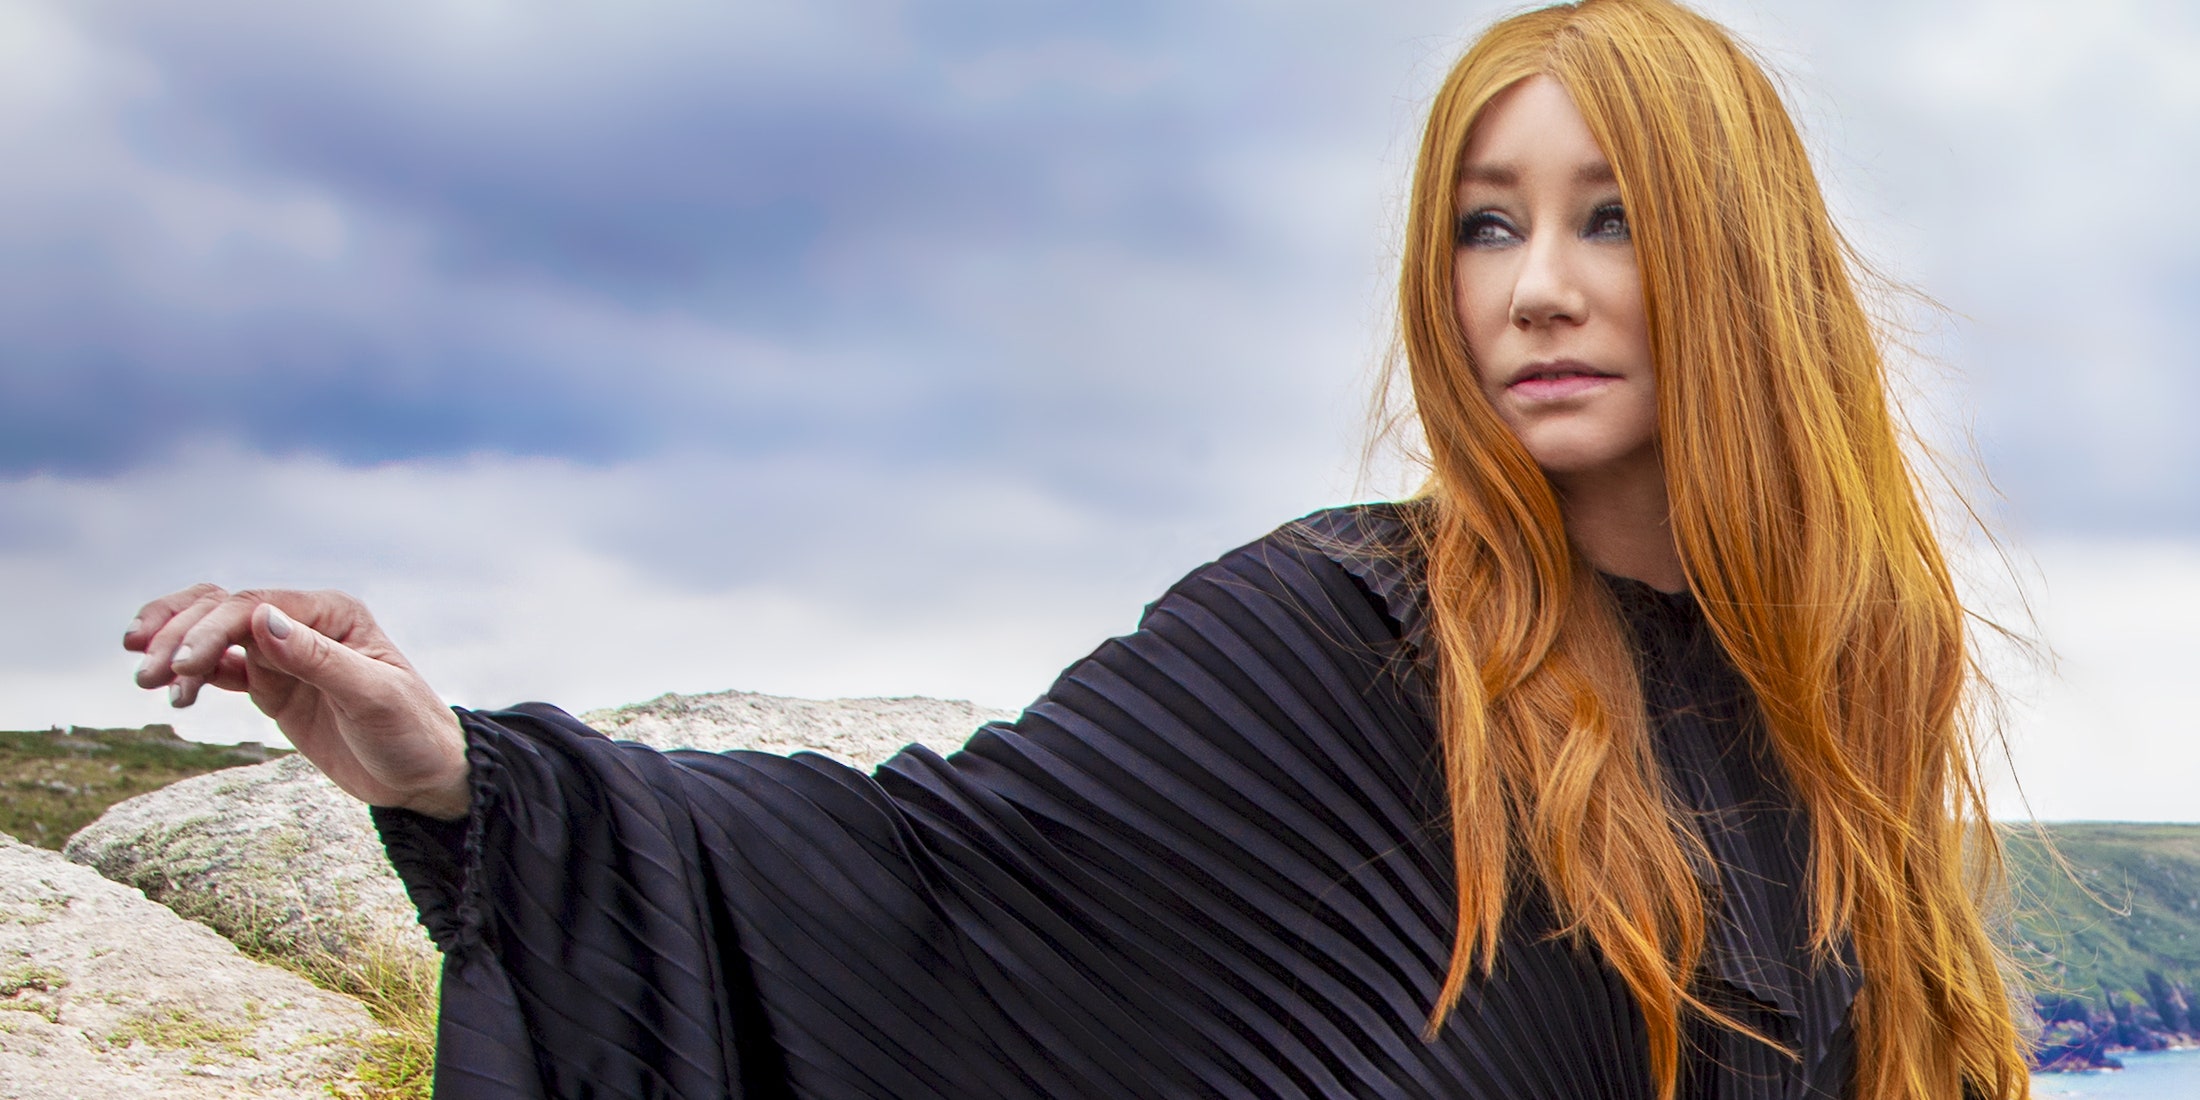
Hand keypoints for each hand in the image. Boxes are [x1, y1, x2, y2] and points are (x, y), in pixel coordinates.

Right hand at [124, 585, 470, 819]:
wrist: (422, 774)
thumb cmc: (410, 732)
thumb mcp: (371, 697)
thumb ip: (317, 659)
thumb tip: (259, 620)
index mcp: (332, 613)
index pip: (254, 606)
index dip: (209, 630)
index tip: (180, 667)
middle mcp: (305, 625)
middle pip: (223, 610)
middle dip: (179, 635)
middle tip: (145, 675)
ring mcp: (285, 655)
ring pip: (214, 634)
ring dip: (175, 650)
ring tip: (146, 683)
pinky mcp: (273, 686)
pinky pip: (221, 669)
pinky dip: (192, 675)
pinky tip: (172, 694)